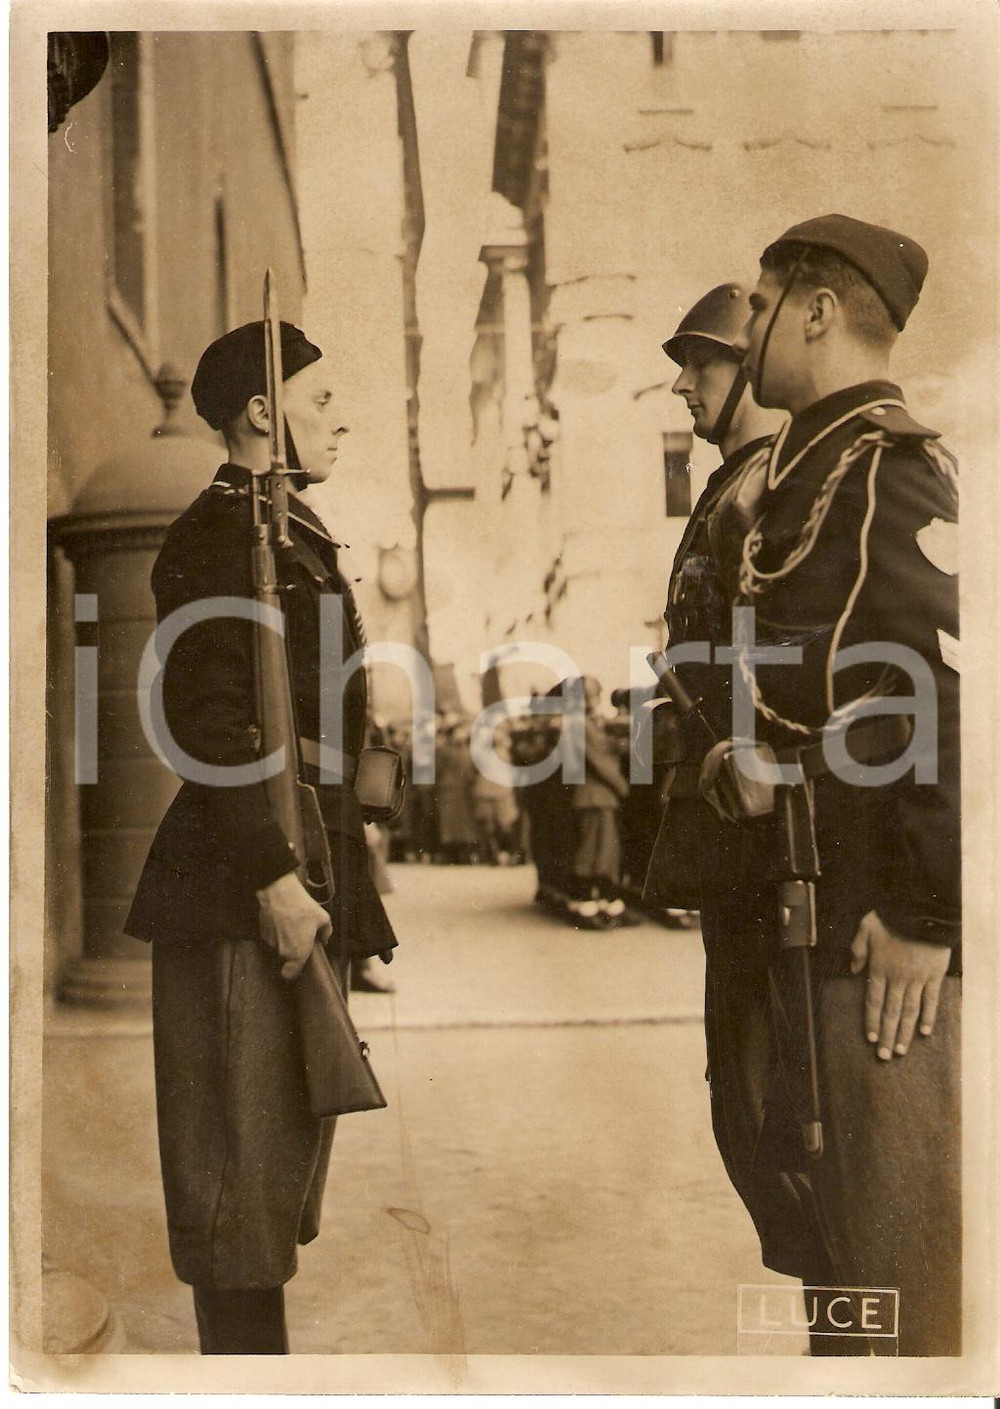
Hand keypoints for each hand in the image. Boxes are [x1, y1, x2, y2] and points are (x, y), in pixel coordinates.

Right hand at [256, 871, 332, 980]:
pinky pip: (270, 936)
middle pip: (286, 958)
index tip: (296, 967)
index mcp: (298, 953)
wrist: (278, 893)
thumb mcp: (322, 918)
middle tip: (299, 935)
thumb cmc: (301, 907)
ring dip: (283, 939)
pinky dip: (275, 931)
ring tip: (290, 924)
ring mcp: (270, 942)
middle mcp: (282, 951)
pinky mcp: (262, 932)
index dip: (292, 973)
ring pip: (277, 946)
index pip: (290, 975)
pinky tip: (282, 920)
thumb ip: (326, 933)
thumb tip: (325, 939)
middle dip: (292, 949)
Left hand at [849, 910, 950, 1059]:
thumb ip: (857, 950)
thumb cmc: (891, 917)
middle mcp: (897, 978)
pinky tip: (924, 1032)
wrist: (921, 911)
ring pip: (909, 1011)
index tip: (869, 1038)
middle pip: (890, 1012)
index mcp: (879, 968)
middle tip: (883, 1056)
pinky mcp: (934, 976)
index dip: (870, 1021)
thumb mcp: (865, 928)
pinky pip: (931, 1000)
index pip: (873, 1001)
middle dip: (886, 1035)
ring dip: (904, 1032)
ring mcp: (917, 979)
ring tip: (900, 1050)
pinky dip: (928, 1016)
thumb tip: (853, 970)